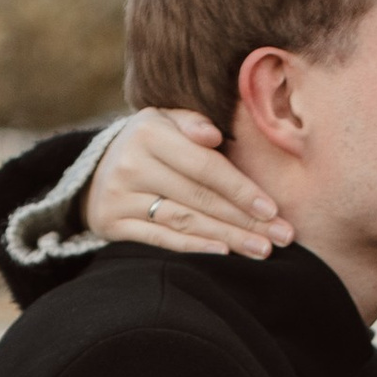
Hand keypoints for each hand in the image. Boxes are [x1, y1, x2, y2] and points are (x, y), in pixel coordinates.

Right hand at [85, 109, 292, 258]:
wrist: (96, 171)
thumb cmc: (149, 145)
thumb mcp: (166, 122)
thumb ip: (191, 122)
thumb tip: (214, 135)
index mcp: (149, 132)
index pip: (205, 166)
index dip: (241, 189)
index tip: (272, 209)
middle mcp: (131, 164)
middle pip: (200, 198)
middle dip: (244, 220)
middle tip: (280, 237)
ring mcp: (120, 196)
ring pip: (185, 221)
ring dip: (228, 238)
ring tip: (261, 250)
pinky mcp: (113, 223)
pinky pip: (160, 239)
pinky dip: (193, 248)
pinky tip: (223, 254)